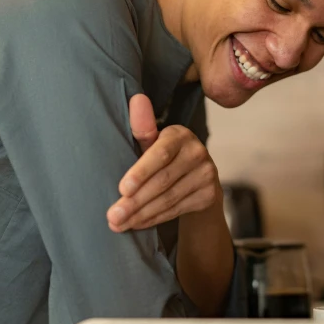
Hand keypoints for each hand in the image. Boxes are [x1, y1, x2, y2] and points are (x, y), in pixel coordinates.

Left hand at [107, 94, 220, 231]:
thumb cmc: (163, 157)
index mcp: (180, 134)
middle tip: (112, 216)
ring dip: (141, 214)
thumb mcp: (151, 143)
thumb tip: (137, 99)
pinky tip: (137, 224)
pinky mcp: (210, 194)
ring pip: (169, 199)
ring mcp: (207, 174)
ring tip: (118, 224)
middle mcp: (198, 152)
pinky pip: (177, 210)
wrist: (195, 178)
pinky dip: (154, 219)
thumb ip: (142, 127)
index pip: (161, 153)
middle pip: (163, 180)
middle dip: (135, 201)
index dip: (141, 172)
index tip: (122, 188)